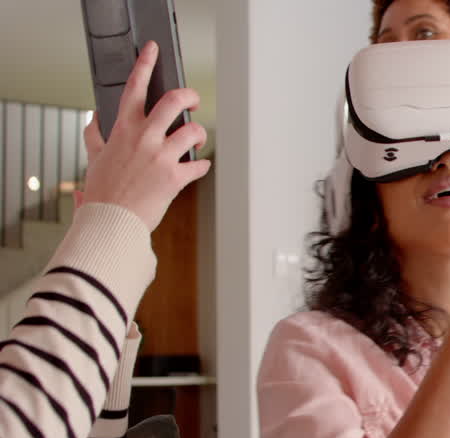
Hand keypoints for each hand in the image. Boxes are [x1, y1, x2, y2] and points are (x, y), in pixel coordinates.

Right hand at [80, 41, 210, 230]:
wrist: (111, 221)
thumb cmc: (104, 192)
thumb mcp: (94, 159)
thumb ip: (95, 137)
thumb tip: (94, 119)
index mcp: (123, 130)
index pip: (134, 88)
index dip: (144, 65)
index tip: (153, 50)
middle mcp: (144, 138)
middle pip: (174, 101)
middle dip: (190, 95)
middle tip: (194, 99)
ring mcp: (161, 157)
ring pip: (193, 131)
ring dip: (200, 134)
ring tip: (196, 139)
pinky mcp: (175, 178)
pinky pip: (200, 164)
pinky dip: (202, 165)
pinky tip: (198, 166)